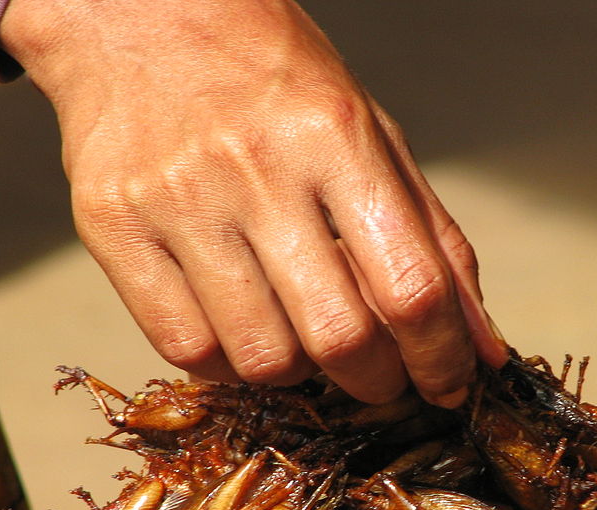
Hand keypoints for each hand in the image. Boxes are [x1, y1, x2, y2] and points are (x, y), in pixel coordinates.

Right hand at [0, 0, 505, 406]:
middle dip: (376, 383)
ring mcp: (178, 202)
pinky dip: (227, 367)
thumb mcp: (370, 132)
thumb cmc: (269, 78)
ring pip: (261, 357)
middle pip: (339, 337)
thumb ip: (433, 239)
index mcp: (335, 134)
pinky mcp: (113, 228)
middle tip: (378, 379)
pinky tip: (242, 333)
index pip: (410, 286)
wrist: (136, 13)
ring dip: (300, 377)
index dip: (441, 359)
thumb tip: (483, 348)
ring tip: (303, 345)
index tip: (447, 385)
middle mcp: (256, 169)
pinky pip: (185, 350)